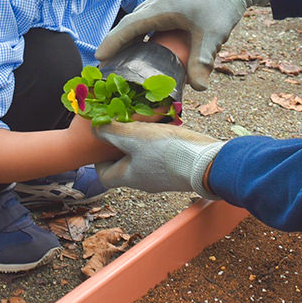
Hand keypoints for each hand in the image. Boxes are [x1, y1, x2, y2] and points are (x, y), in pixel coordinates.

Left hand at [94, 122, 223, 196]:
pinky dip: (159, 140)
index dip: (98, 160)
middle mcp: (144, 180)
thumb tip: (95, 127)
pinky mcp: (178, 167)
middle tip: (122, 125)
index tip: (100, 143)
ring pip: (144, 158)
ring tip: (143, 122)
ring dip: (141, 141)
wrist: (206, 163)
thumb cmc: (166, 152)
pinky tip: (165, 126)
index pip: (104, 176)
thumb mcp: (133, 137)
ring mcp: (162, 176)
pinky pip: (162, 154)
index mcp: (129, 176)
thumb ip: (112, 132)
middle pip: (125, 165)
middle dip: (121, 145)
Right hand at [96, 0, 270, 89]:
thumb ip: (202, 61)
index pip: (129, 26)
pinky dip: (145, 30)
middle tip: (109, 65)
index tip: (99, 57)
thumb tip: (199, 89)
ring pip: (142, 18)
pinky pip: (151, 15)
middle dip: (118, 42)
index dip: (113, 42)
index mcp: (162, 6)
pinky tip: (150, 43)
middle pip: (131, 22)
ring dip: (132, 36)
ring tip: (125, 57)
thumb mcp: (214, 34)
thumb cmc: (224, 3)